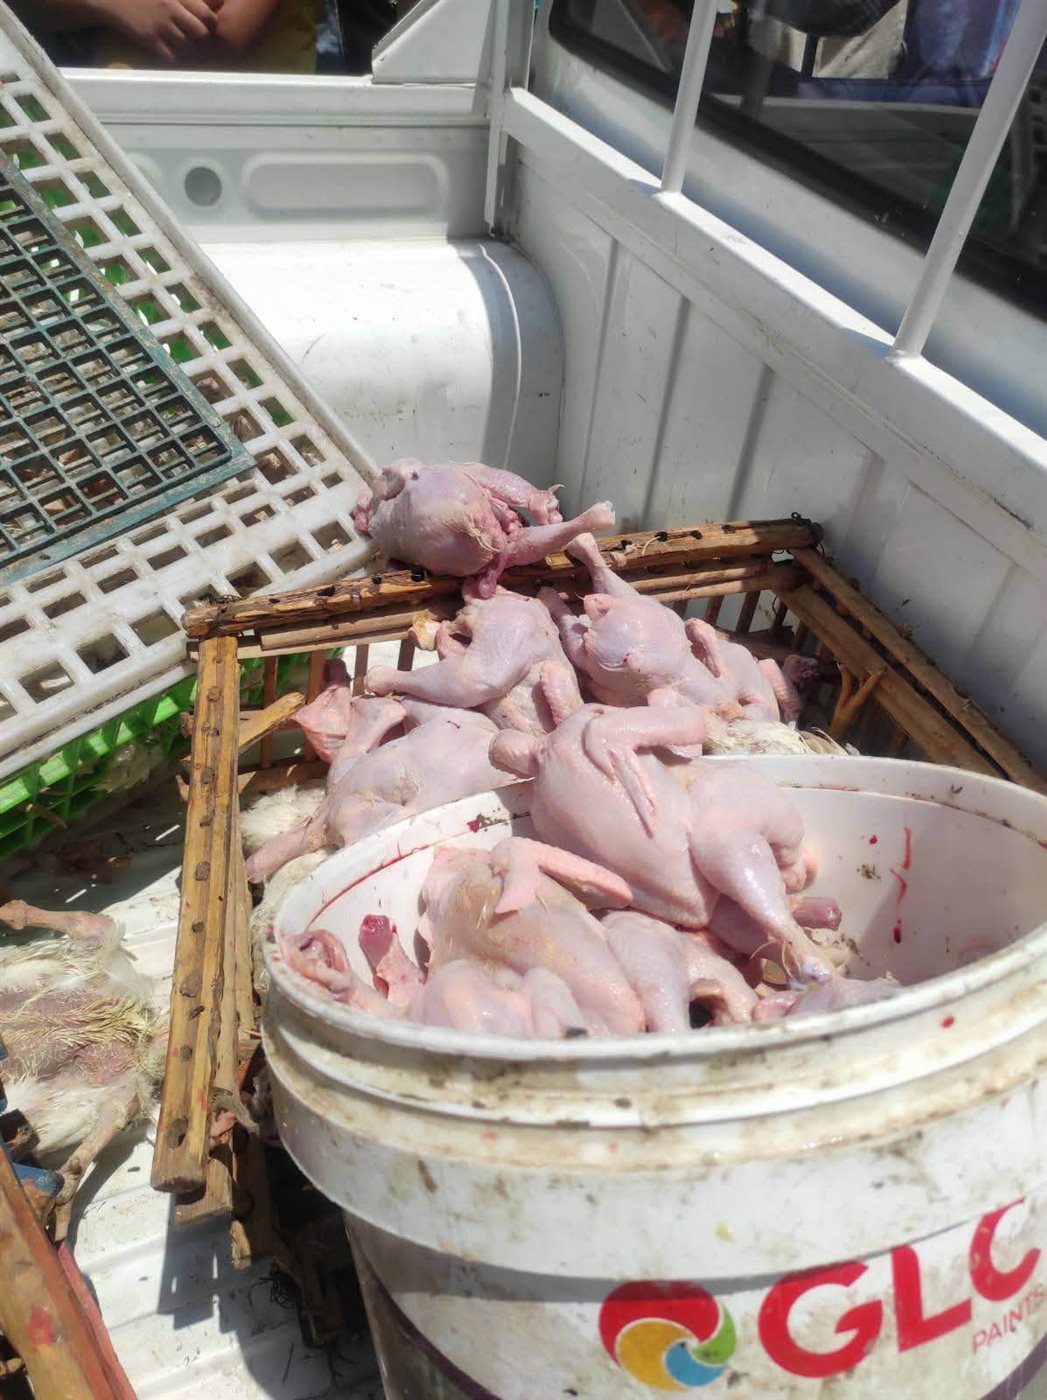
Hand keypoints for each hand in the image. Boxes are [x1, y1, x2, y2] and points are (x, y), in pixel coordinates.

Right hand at [103, 0, 218, 61]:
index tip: (208, 29)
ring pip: (188, 48)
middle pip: (201, 34)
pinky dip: (176, 61)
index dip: (212, 25)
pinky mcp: (149, 39)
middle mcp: (171, 10)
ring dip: (191, 54)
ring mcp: (160, 26)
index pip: (207, 14)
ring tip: (188, 53)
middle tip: (200, 46)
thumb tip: (207, 5)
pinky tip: (174, 57)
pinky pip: (171, 58)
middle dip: (204, 43)